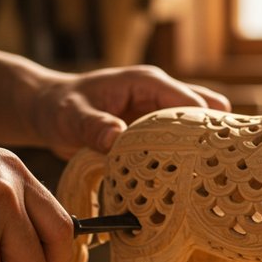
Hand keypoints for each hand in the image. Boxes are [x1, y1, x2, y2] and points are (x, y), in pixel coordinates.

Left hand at [29, 65, 229, 157]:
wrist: (48, 109)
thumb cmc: (58, 107)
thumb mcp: (71, 117)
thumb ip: (94, 126)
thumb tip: (116, 139)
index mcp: (147, 82)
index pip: (191, 101)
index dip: (203, 127)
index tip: (206, 158)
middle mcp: (160, 92)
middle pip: (209, 109)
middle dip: (212, 137)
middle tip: (210, 170)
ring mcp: (160, 110)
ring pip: (200, 124)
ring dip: (202, 147)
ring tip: (202, 177)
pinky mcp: (156, 128)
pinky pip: (183, 138)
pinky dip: (188, 155)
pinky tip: (184, 179)